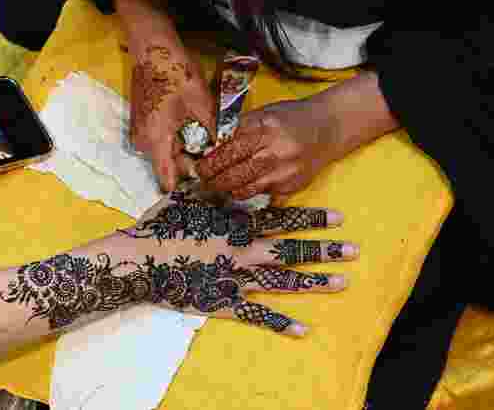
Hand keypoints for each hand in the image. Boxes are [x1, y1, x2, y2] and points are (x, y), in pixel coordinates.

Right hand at [1, 191, 357, 335]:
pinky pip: (258, 314)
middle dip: (325, 249)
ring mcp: (238, 278)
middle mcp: (245, 250)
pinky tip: (304, 329)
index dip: (312, 218)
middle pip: (293, 250)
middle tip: (353, 249)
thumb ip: (212, 183)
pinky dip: (281, 323)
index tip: (338, 217)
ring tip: (342, 282)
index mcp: (238, 223)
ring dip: (315, 282)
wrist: (139, 259)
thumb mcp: (188, 195)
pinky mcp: (226, 303)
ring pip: (284, 281)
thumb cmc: (161, 224)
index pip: (284, 218)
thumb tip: (225, 164)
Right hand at [129, 39, 215, 190]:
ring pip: (167, 151)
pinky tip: (193, 122)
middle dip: (193, 161)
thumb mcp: (202, 103)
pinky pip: (162, 139)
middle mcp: (144, 142)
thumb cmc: (175, 72)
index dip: (190, 183)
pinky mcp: (143, 122)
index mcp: (156, 141)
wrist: (152, 47)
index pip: (168, 181)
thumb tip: (224, 151)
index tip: (209, 180)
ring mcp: (141, 132)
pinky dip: (178, 136)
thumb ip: (213, 132)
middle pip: (170, 165)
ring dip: (187, 146)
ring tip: (208, 134)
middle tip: (216, 151)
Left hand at [196, 97, 339, 200]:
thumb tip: (211, 145)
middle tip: (202, 178)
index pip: (229, 148)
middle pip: (234, 172)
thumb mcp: (264, 113)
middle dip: (213, 178)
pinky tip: (239, 189)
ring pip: (245, 189)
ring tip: (216, 185)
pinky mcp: (290, 187)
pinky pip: (261, 195)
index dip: (211, 160)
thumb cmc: (291, 118)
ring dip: (226, 189)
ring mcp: (284, 172)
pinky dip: (248, 193)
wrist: (328, 129)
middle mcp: (275, 151)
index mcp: (265, 128)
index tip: (199, 164)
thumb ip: (239, 128)